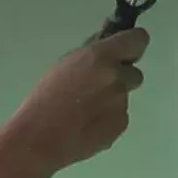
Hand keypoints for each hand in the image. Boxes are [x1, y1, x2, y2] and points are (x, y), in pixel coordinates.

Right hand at [0, 25, 146, 173]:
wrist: (39, 138)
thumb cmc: (45, 98)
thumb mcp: (65, 64)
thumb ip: (91, 54)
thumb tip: (107, 44)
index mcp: (101, 57)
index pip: (138, 40)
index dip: (133, 44)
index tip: (126, 50)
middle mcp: (117, 78)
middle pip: (134, 72)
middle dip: (120, 77)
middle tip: (96, 87)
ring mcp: (122, 103)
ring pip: (123, 96)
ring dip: (111, 99)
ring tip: (84, 110)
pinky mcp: (120, 125)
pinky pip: (119, 116)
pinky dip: (107, 118)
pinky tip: (86, 125)